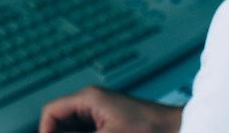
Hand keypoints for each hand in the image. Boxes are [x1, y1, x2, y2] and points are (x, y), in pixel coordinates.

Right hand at [39, 86, 182, 132]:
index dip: (45, 132)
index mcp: (88, 99)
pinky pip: (91, 132)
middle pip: (62, 123)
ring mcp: (104, 116)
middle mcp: (93, 104)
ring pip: (76, 130)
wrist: (183, 129)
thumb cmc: (150, 130)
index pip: (52, 112)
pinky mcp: (114, 126)